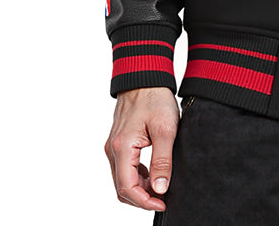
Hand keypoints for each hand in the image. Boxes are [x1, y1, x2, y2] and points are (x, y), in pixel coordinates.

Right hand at [105, 87, 179, 211]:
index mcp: (122, 147)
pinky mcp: (119, 142)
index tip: (163, 203)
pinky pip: (124, 168)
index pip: (127, 188)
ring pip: (122, 179)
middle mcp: (112, 149)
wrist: (145, 76)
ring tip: (162, 185)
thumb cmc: (155, 98)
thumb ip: (163, 161)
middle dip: (142, 198)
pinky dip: (137, 176)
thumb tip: (160, 189)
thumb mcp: (166, 129)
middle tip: (164, 198)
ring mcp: (113, 146)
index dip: (144, 202)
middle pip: (122, 187)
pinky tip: (154, 173)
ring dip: (140, 188)